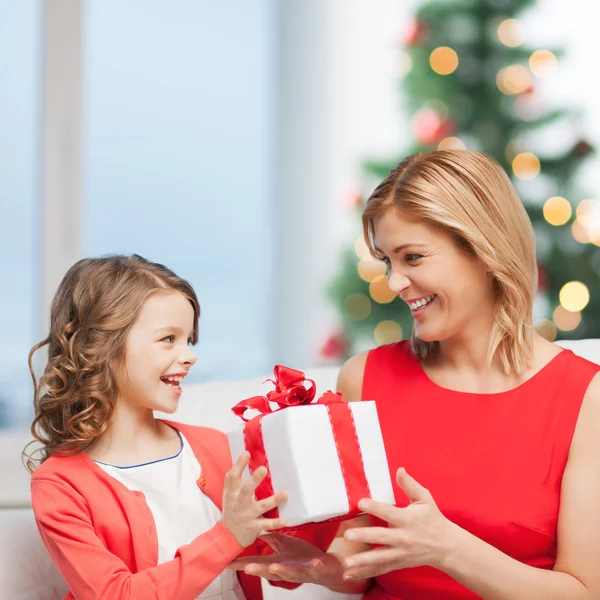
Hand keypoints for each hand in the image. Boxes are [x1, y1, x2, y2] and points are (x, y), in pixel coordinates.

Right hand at [221, 451, 287, 547]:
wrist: (227, 537)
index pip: (232, 477)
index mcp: (232, 494)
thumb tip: (244, 457)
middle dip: (254, 480)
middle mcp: (239, 503)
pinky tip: (284, 520)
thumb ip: (234, 480)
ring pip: (261, 506)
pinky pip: (266, 525)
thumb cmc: (231, 511)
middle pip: (246, 490)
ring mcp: (247, 515)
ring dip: (274, 500)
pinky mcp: (254, 527)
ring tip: (285, 494)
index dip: (238, 465)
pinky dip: (275, 523)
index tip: (247, 453)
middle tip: (263, 469)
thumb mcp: (228, 495)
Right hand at [229, 532, 343, 586]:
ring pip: (288, 573)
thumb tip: (255, 529)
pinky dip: (314, 567)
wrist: (325, 566)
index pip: (255, 563)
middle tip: (246, 568)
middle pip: (268, 571)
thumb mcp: (283, 544)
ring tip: (273, 567)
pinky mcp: (314, 570)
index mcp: (275, 563)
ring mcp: (299, 571)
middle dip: (258, 570)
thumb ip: (269, 538)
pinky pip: (314, 569)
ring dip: (281, 571)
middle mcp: (285, 569)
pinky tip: (314, 563)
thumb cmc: (302, 555)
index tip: (227, 563)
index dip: (241, 563)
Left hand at [342, 468, 458, 579]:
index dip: (375, 507)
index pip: (389, 512)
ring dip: (362, 560)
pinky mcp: (398, 563)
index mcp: (408, 519)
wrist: (446, 546)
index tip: (360, 503)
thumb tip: (399, 469)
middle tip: (347, 535)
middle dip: (364, 537)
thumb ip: (409, 485)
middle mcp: (403, 537)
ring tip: (347, 561)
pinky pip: (380, 569)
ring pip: (380, 557)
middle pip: (381, 537)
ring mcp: (400, 553)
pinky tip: (349, 575)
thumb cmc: (433, 519)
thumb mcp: (424, 499)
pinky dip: (365, 573)